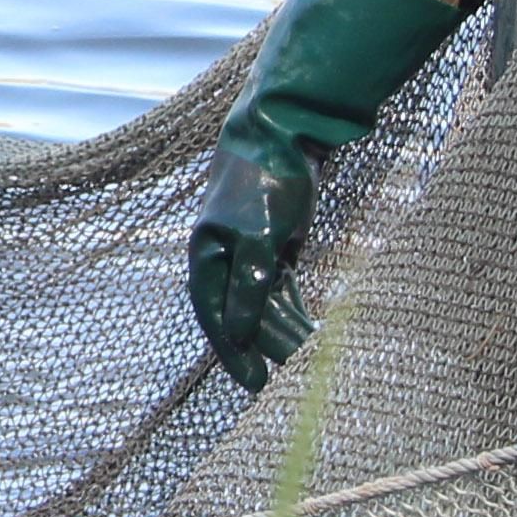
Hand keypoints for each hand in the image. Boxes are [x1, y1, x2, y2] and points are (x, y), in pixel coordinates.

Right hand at [185, 145, 315, 388]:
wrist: (283, 133)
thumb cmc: (264, 181)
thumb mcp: (259, 237)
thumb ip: (249, 286)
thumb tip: (240, 334)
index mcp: (208, 258)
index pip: (217, 317)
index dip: (234, 353)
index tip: (254, 384)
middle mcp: (225, 260)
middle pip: (244, 315)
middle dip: (268, 346)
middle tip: (293, 376)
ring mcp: (251, 254)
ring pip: (266, 304)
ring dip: (285, 329)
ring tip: (309, 358)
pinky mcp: (275, 246)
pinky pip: (281, 288)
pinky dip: (294, 308)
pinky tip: (309, 329)